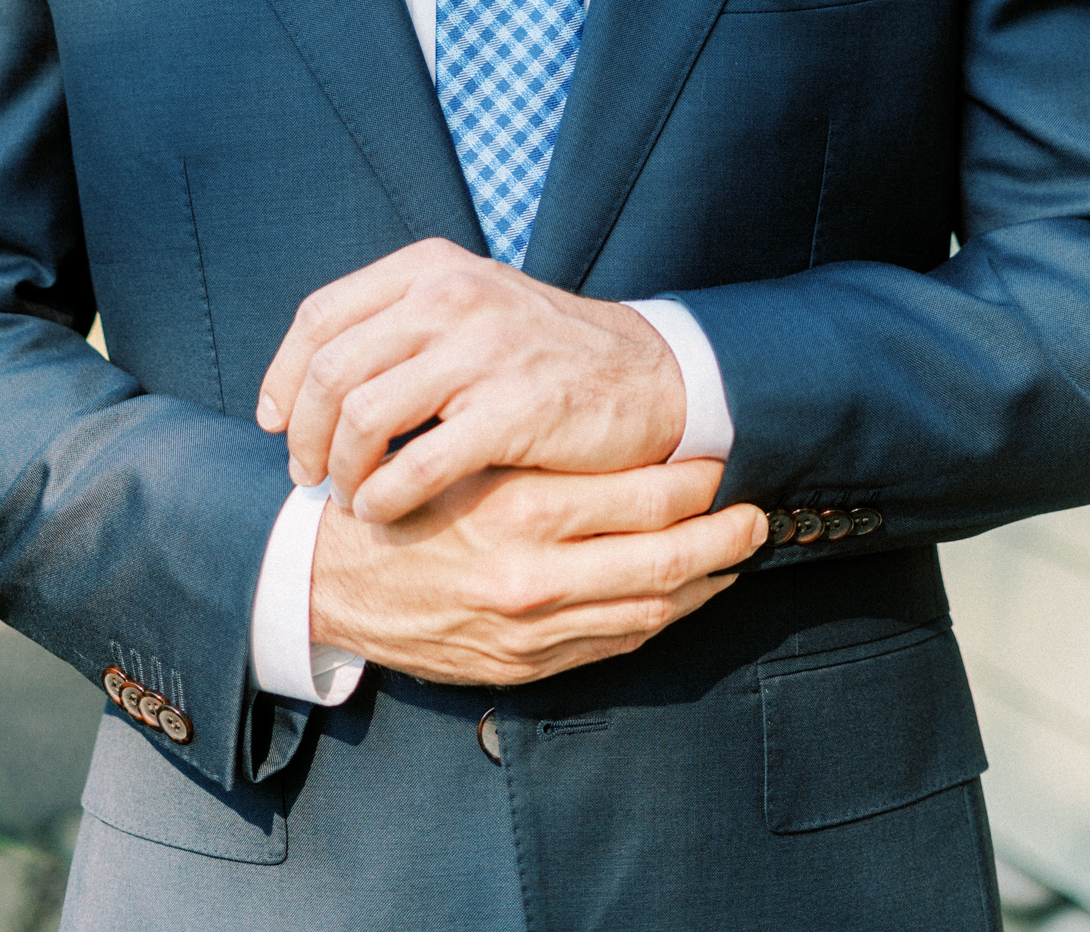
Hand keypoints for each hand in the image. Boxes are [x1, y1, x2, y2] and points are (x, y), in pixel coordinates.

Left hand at [258, 239, 686, 521]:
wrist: (649, 375)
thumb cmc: (543, 352)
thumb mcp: (470, 306)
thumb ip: (399, 323)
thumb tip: (307, 376)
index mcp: (431, 268)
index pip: (321, 317)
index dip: (282, 375)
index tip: (273, 421)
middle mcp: (451, 297)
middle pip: (331, 369)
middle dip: (303, 433)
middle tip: (305, 473)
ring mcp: (483, 351)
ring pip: (363, 416)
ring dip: (340, 468)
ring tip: (346, 494)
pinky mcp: (513, 410)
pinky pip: (416, 464)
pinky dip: (383, 497)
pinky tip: (383, 512)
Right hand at [309, 460, 765, 685]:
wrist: (329, 579)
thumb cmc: (400, 498)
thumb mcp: (462, 452)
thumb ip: (537, 444)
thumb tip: (622, 425)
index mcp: (520, 510)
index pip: (644, 498)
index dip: (696, 482)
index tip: (720, 459)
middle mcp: (533, 577)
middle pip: (665, 560)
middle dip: (724, 537)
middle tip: (760, 513)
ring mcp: (532, 631)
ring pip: (649, 607)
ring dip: (703, 581)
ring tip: (736, 554)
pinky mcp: (524, 665)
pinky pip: (614, 644)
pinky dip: (659, 618)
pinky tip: (681, 595)